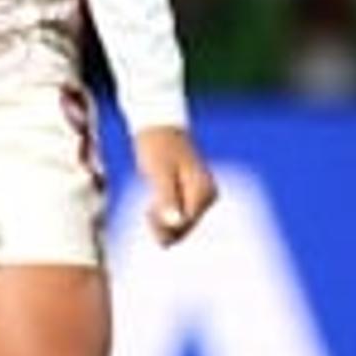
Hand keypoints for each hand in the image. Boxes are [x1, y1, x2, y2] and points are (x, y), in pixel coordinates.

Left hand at [135, 122, 219, 245]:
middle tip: (147, 211)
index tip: (147, 211)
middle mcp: (208, 196)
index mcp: (203, 191)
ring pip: (183, 226)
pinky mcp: (194, 197)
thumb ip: (166, 198)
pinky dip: (165, 216)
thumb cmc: (156, 147)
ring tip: (150, 207)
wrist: (158, 127)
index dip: (163, 224)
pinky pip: (181, 218)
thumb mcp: (158, 172)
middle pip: (185, 228)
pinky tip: (155, 205)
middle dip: (163, 225)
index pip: (184, 224)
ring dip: (163, 222)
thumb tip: (176, 223)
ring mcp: (203, 197)